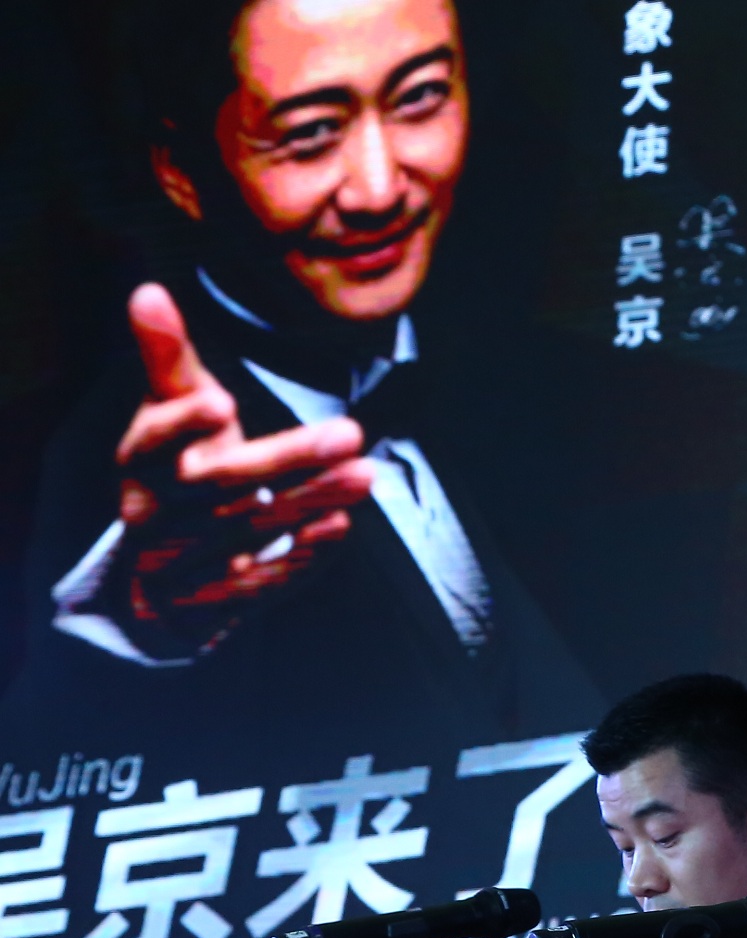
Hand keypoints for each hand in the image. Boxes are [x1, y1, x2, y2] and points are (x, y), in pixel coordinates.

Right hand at [103, 286, 375, 648]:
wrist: (159, 572)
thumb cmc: (176, 468)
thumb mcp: (167, 415)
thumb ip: (166, 359)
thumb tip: (148, 290)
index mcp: (139, 462)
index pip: (151, 441)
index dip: (181, 424)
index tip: (222, 402)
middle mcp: (155, 512)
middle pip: (217, 485)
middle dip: (284, 460)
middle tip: (351, 433)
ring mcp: (185, 560)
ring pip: (249, 529)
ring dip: (311, 500)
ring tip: (365, 473)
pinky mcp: (220, 595)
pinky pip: (262, 576)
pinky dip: (302, 553)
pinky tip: (340, 525)